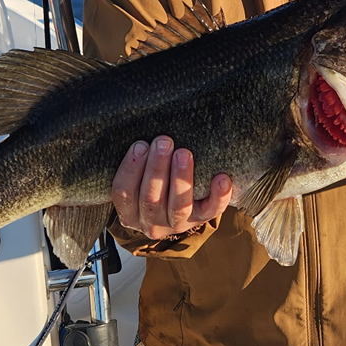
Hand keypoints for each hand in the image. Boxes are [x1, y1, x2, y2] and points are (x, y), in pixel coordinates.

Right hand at [111, 136, 232, 239]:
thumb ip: (138, 158)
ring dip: (181, 179)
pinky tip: (222, 179)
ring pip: (179, 207)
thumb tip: (140, 122)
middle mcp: (150, 223)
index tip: (140, 144)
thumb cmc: (152, 179)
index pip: (123, 193)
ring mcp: (176, 224)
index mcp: (129, 212)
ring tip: (184, 154)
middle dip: (157, 169)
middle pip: (151, 200)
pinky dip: (218, 196)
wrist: (176, 205)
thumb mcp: (138, 176)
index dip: (130, 169)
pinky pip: (211, 211)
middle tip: (163, 142)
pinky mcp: (200, 220)